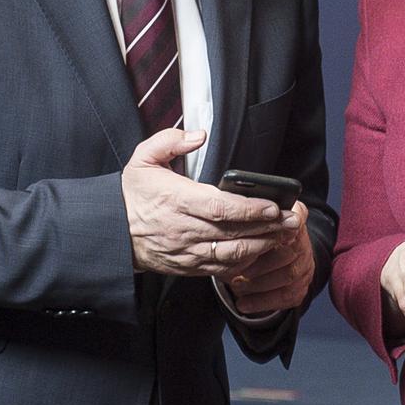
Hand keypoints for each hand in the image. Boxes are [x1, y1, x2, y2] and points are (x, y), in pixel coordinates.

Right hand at [120, 129, 298, 277]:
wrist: (112, 231)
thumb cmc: (132, 195)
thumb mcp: (143, 158)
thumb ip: (170, 141)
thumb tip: (198, 135)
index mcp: (177, 200)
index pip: (220, 208)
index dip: (250, 209)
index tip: (273, 206)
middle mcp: (184, 229)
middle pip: (234, 232)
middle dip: (268, 228)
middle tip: (292, 221)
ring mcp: (187, 251)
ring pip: (231, 255)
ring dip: (261, 247)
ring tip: (283, 236)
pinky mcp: (188, 266)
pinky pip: (220, 269)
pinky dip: (243, 264)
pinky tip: (259, 252)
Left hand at [226, 202, 314, 314]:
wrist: (282, 251)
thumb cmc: (261, 233)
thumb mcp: (258, 217)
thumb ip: (252, 210)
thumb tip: (233, 204)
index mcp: (295, 221)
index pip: (292, 223)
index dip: (277, 230)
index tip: (256, 238)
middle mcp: (304, 243)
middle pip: (289, 252)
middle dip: (260, 263)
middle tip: (236, 267)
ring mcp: (305, 266)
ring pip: (288, 276)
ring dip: (258, 283)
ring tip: (235, 284)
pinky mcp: (301, 287)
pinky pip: (286, 297)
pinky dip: (262, 302)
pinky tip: (243, 304)